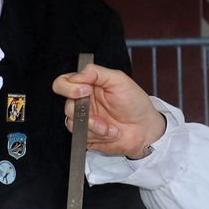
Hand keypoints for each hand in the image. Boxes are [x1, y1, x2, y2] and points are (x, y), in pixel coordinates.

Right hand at [51, 63, 165, 157]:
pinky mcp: (87, 136)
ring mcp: (84, 121)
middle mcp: (83, 103)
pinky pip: (81, 137)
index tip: (86, 90)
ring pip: (72, 123)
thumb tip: (77, 75)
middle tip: (94, 111)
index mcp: (88, 86)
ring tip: (109, 126)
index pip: (63, 82)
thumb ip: (96, 72)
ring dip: (93, 125)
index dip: (69, 87)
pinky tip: (110, 133)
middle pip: (66, 105)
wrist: (145, 129)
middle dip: (82, 110)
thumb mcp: (119, 80)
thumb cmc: (135, 103)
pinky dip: (97, 136)